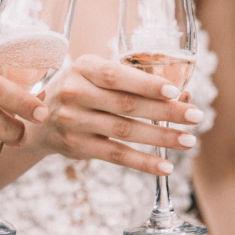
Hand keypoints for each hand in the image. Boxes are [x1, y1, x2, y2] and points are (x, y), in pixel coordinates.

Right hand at [30, 55, 203, 176]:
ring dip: (161, 138)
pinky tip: (165, 166)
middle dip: (166, 112)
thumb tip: (181, 94)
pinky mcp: (78, 146)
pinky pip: (116, 156)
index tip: (175, 92)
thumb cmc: (81, 89)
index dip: (148, 85)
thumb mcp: (94, 74)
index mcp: (84, 68)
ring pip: (125, 132)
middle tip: (195, 116)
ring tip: (188, 141)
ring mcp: (75, 122)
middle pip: (127, 105)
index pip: (119, 76)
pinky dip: (143, 162)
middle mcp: (76, 93)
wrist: (39, 118)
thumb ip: (130, 80)